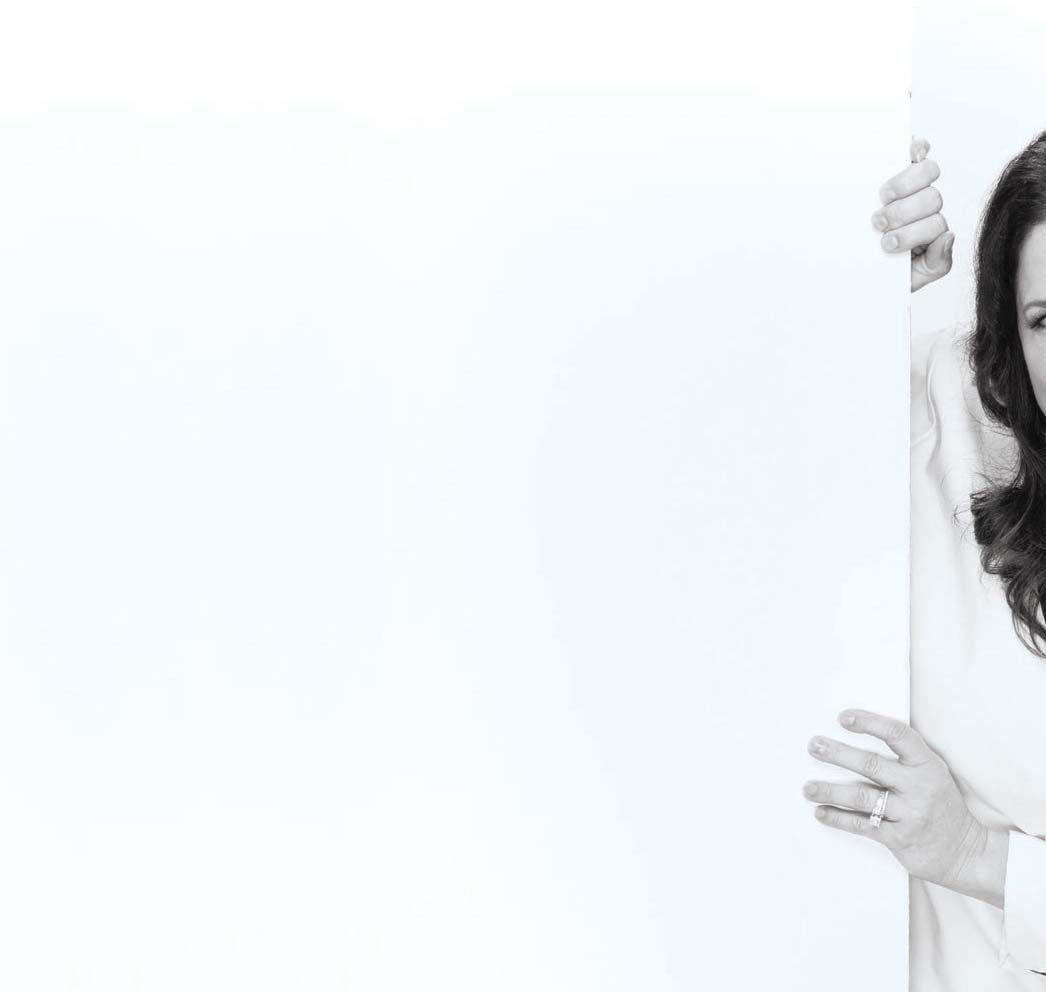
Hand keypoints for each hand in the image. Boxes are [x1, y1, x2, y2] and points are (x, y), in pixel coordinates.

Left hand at [804, 709, 1008, 907]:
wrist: (967, 852)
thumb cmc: (940, 804)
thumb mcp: (932, 773)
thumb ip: (904, 757)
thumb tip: (857, 736)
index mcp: (927, 764)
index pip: (897, 735)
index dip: (869, 723)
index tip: (843, 717)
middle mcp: (920, 787)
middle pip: (871, 765)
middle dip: (838, 754)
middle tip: (814, 745)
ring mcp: (911, 814)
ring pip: (862, 797)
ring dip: (830, 791)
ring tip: (807, 787)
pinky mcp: (901, 839)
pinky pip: (863, 825)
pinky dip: (838, 818)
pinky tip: (820, 813)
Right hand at [872, 136, 953, 292]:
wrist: (854, 270)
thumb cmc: (883, 270)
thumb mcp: (910, 278)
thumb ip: (936, 263)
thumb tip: (948, 236)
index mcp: (930, 232)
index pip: (937, 225)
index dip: (915, 232)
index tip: (887, 243)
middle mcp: (926, 208)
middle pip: (932, 199)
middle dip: (903, 213)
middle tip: (879, 224)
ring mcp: (913, 187)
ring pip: (927, 173)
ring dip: (902, 187)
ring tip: (881, 201)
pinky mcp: (897, 169)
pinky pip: (918, 151)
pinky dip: (917, 147)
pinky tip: (910, 150)